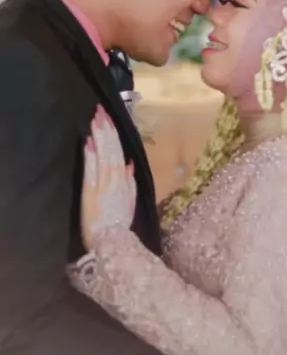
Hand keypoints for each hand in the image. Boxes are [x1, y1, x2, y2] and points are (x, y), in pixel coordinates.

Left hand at [81, 106, 135, 250]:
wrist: (110, 244)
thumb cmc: (120, 224)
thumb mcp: (130, 202)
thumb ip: (130, 182)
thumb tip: (128, 163)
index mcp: (124, 181)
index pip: (118, 151)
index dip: (113, 134)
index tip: (108, 117)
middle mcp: (114, 180)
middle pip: (111, 149)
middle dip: (105, 128)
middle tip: (100, 110)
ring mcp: (103, 185)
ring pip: (103, 155)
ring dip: (99, 136)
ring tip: (94, 119)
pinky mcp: (91, 193)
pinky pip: (92, 171)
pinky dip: (91, 156)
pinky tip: (89, 141)